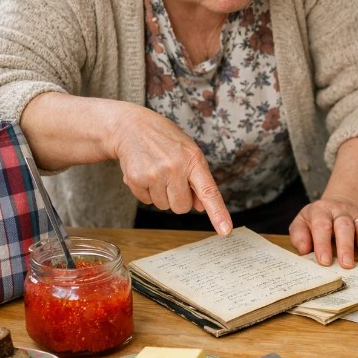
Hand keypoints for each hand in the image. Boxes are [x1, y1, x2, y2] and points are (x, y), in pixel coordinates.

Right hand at [110, 103, 232, 234]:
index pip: (209, 191)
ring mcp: (154, 174)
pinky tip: (144, 172)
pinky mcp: (135, 179)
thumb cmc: (165, 140)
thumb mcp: (188, 152)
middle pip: (182, 207)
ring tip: (156, 171)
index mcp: (194, 160)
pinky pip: (146, 201)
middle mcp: (175, 167)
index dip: (218, 213)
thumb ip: (198, 179)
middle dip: (178, 198)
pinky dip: (145, 191)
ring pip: (164, 206)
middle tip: (171, 178)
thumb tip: (200, 207)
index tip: (226, 230)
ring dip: (161, 194)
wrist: (131, 127)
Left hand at [289, 196, 357, 267]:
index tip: (324, 261)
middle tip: (347, 265)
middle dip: (346, 246)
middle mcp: (340, 211)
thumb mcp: (302, 223)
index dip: (323, 243)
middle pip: (344, 226)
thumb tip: (304, 249)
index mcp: (321, 211)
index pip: (322, 225)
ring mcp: (357, 215)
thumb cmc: (316, 220)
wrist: (337, 205)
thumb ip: (299, 235)